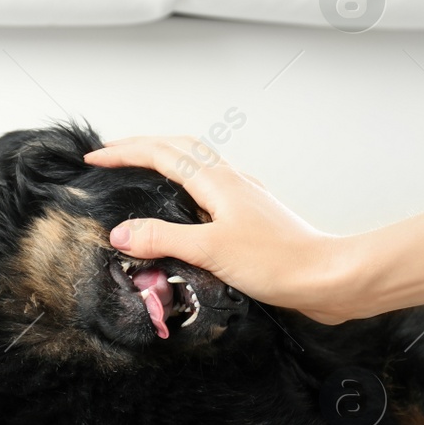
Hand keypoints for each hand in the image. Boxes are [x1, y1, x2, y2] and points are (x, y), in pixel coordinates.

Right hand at [83, 136, 357, 323]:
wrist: (328, 278)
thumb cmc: (280, 262)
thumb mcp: (210, 250)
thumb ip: (164, 238)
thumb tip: (122, 232)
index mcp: (217, 181)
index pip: (161, 153)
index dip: (124, 153)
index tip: (94, 158)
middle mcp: (231, 181)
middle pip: (179, 148)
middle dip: (142, 147)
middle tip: (111, 155)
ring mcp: (243, 197)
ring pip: (197, 165)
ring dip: (165, 161)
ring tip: (141, 172)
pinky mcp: (252, 218)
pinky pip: (210, 188)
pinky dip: (186, 186)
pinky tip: (186, 207)